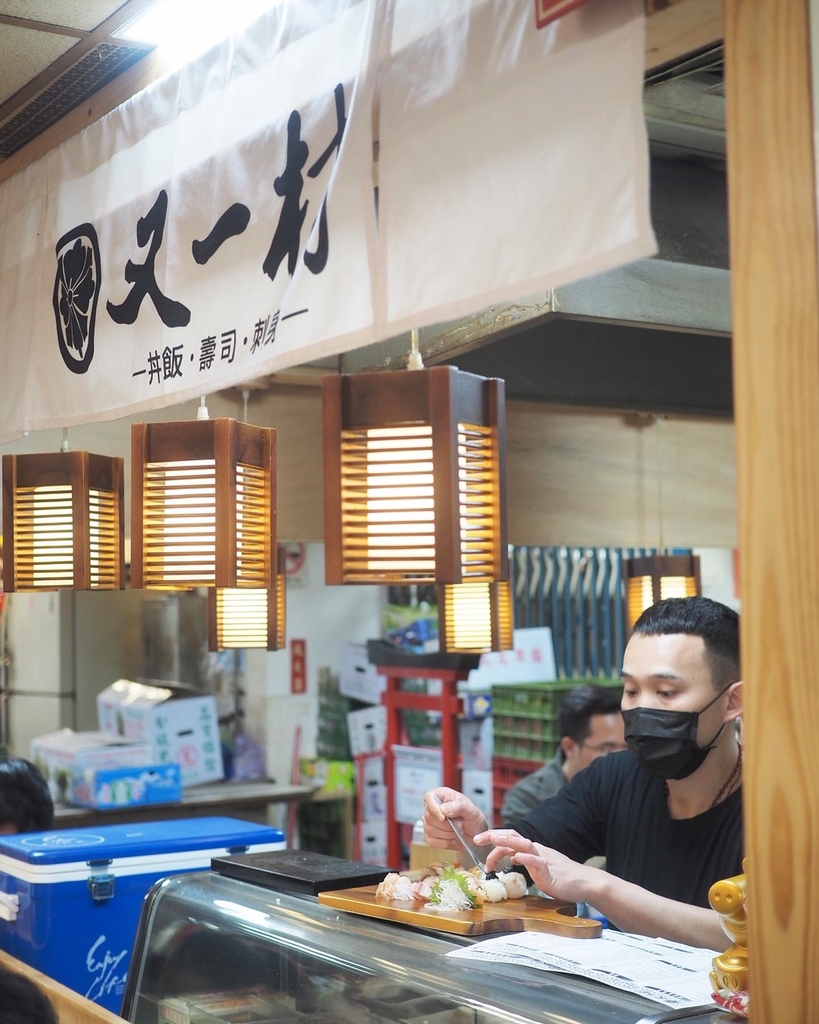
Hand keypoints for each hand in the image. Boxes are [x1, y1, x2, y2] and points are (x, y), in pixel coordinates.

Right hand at [422, 788, 487, 848]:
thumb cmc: (472, 816)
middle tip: (460, 825)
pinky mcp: (429, 836)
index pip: (429, 797)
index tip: (443, 817)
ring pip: (430, 830)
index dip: (433, 808)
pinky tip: (453, 838)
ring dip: (447, 834)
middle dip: (447, 825)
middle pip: (429, 817)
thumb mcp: (470, 809)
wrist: (475, 832)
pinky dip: (445, 842)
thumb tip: (443, 809)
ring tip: (458, 831)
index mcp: (441, 795)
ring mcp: (429, 822)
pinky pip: (432, 841)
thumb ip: (458, 806)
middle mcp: (433, 808)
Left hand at [475, 829, 597, 904]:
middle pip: (513, 836)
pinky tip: (517, 859)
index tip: (477, 841)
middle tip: (476, 839)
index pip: (510, 839)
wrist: (584, 883)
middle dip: (494, 835)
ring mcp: (543, 859)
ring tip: (494, 839)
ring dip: (507, 841)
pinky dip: (527, 859)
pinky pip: (537, 862)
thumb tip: (512, 859)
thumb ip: (526, 861)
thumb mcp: (539, 867)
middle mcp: (536, 850)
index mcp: (532, 850)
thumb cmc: (562, 877)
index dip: (493, 838)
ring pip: (523, 844)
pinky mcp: (550, 871)